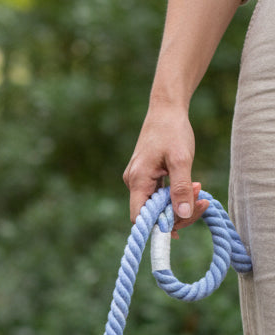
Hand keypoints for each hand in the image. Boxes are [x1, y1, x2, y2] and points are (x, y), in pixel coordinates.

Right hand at [123, 103, 207, 233]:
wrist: (166, 109)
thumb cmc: (173, 130)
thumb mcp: (181, 159)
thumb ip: (181, 189)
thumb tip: (183, 215)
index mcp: (137, 180)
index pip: (141, 218)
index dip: (161, 225)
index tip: (185, 216)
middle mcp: (134, 183)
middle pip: (152, 214)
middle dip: (178, 212)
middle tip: (201, 198)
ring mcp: (139, 180)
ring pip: (157, 206)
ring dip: (179, 203)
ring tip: (198, 188)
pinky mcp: (146, 177)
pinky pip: (158, 195)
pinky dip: (175, 195)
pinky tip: (190, 187)